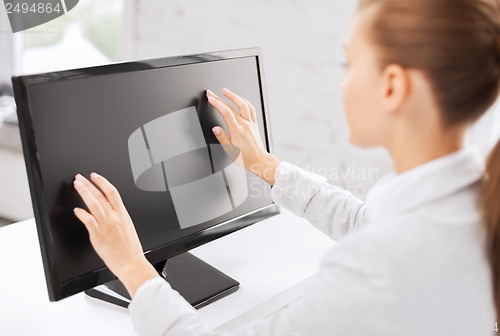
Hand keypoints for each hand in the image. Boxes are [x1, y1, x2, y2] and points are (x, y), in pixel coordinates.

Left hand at [73, 173, 157, 296]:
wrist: (131, 263)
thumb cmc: (130, 249)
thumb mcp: (128, 228)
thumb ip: (118, 218)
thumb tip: (108, 211)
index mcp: (123, 215)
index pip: (112, 193)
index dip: (102, 182)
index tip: (95, 176)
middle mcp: (114, 218)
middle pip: (100, 196)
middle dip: (89, 185)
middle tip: (80, 178)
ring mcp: (106, 226)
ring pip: (94, 204)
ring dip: (84, 193)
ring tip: (77, 186)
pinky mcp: (98, 236)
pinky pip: (88, 221)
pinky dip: (82, 214)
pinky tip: (77, 210)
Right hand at [206, 88, 280, 185]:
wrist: (259, 160)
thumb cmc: (245, 158)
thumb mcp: (230, 150)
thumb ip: (222, 138)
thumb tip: (215, 129)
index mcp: (237, 131)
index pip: (226, 113)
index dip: (217, 103)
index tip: (210, 98)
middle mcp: (245, 125)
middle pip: (231, 107)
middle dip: (220, 98)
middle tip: (211, 93)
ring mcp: (251, 123)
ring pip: (243, 105)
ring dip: (234, 96)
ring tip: (225, 91)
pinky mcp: (255, 124)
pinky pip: (251, 109)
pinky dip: (245, 102)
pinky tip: (240, 99)